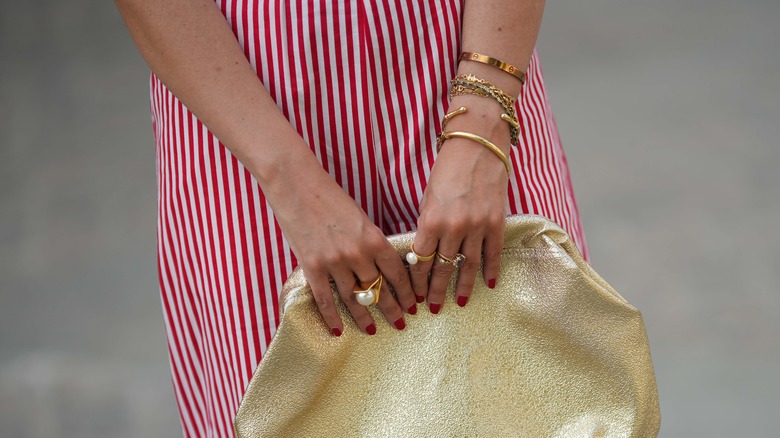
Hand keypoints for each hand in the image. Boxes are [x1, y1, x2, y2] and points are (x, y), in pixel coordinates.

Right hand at [267, 158, 416, 335]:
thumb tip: (380, 266)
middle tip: (400, 324)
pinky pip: (324, 299)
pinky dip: (332, 317)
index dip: (406, 292)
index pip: (397, 273)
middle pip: (379, 289)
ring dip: (364, 317)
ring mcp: (334, 263)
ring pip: (354, 298)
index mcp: (374, 239)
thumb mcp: (360, 217)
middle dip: (391, 309)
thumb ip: (370, 242)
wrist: (297, 184)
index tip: (412, 304)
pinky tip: (338, 330)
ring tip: (372, 330)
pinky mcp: (312, 267)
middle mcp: (358, 254)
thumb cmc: (330, 197)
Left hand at [410, 96, 509, 311]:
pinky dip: (491, 271)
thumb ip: (427, 226)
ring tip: (459, 302)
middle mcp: (454, 228)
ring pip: (469, 266)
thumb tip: (424, 253)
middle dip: (437, 291)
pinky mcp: (496, 222)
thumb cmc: (447, 169)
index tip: (415, 294)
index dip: (418, 280)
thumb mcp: (428, 198)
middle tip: (433, 309)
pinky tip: (489, 284)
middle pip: (444, 268)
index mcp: (431, 221)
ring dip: (463, 286)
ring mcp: (477, 227)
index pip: (422, 261)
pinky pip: (493, 253)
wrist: (477, 145)